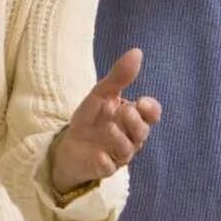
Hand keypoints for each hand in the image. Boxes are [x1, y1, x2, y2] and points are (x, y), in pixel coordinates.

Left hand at [49, 48, 160, 193]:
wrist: (68, 144)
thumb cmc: (91, 118)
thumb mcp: (101, 93)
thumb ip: (119, 76)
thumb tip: (137, 52)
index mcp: (133, 118)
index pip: (152, 114)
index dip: (151, 110)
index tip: (142, 102)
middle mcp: (130, 137)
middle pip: (142, 132)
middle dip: (135, 122)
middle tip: (124, 112)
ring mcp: (117, 154)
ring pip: (127, 150)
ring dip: (120, 139)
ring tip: (109, 127)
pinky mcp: (103, 168)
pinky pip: (109, 168)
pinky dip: (105, 161)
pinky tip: (99, 155)